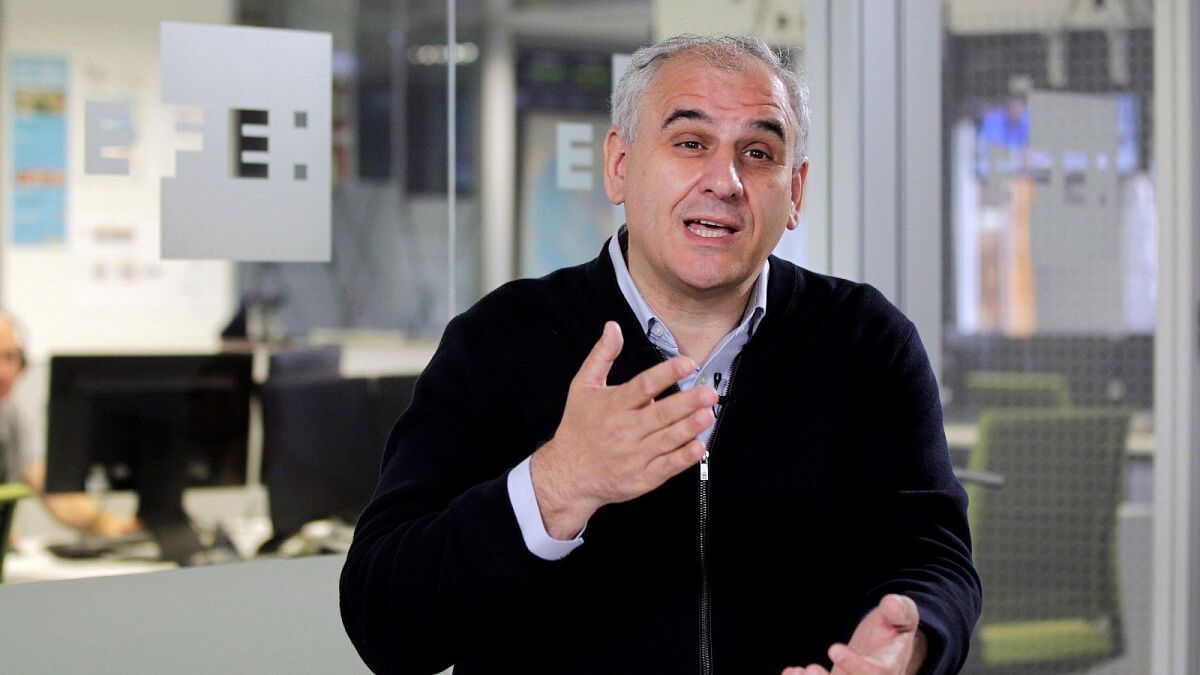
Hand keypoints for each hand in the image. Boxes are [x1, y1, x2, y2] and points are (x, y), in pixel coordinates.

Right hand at [530, 321, 716, 537]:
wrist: (568, 474)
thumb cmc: (578, 428)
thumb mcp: (582, 387)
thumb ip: (602, 356)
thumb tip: (612, 328)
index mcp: (614, 405)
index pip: (643, 386)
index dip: (666, 373)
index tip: (686, 364)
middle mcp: (625, 429)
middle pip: (660, 414)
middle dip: (687, 402)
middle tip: (708, 392)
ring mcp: (635, 455)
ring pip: (668, 439)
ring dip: (690, 427)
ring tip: (708, 414)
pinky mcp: (643, 476)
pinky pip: (667, 465)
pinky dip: (684, 457)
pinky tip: (699, 446)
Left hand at [781, 594, 925, 674]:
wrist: (886, 645)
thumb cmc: (894, 627)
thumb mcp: (903, 616)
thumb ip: (901, 611)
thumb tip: (892, 603)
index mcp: (890, 669)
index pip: (876, 674)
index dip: (856, 666)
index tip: (834, 649)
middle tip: (811, 669)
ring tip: (797, 672)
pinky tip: (792, 671)